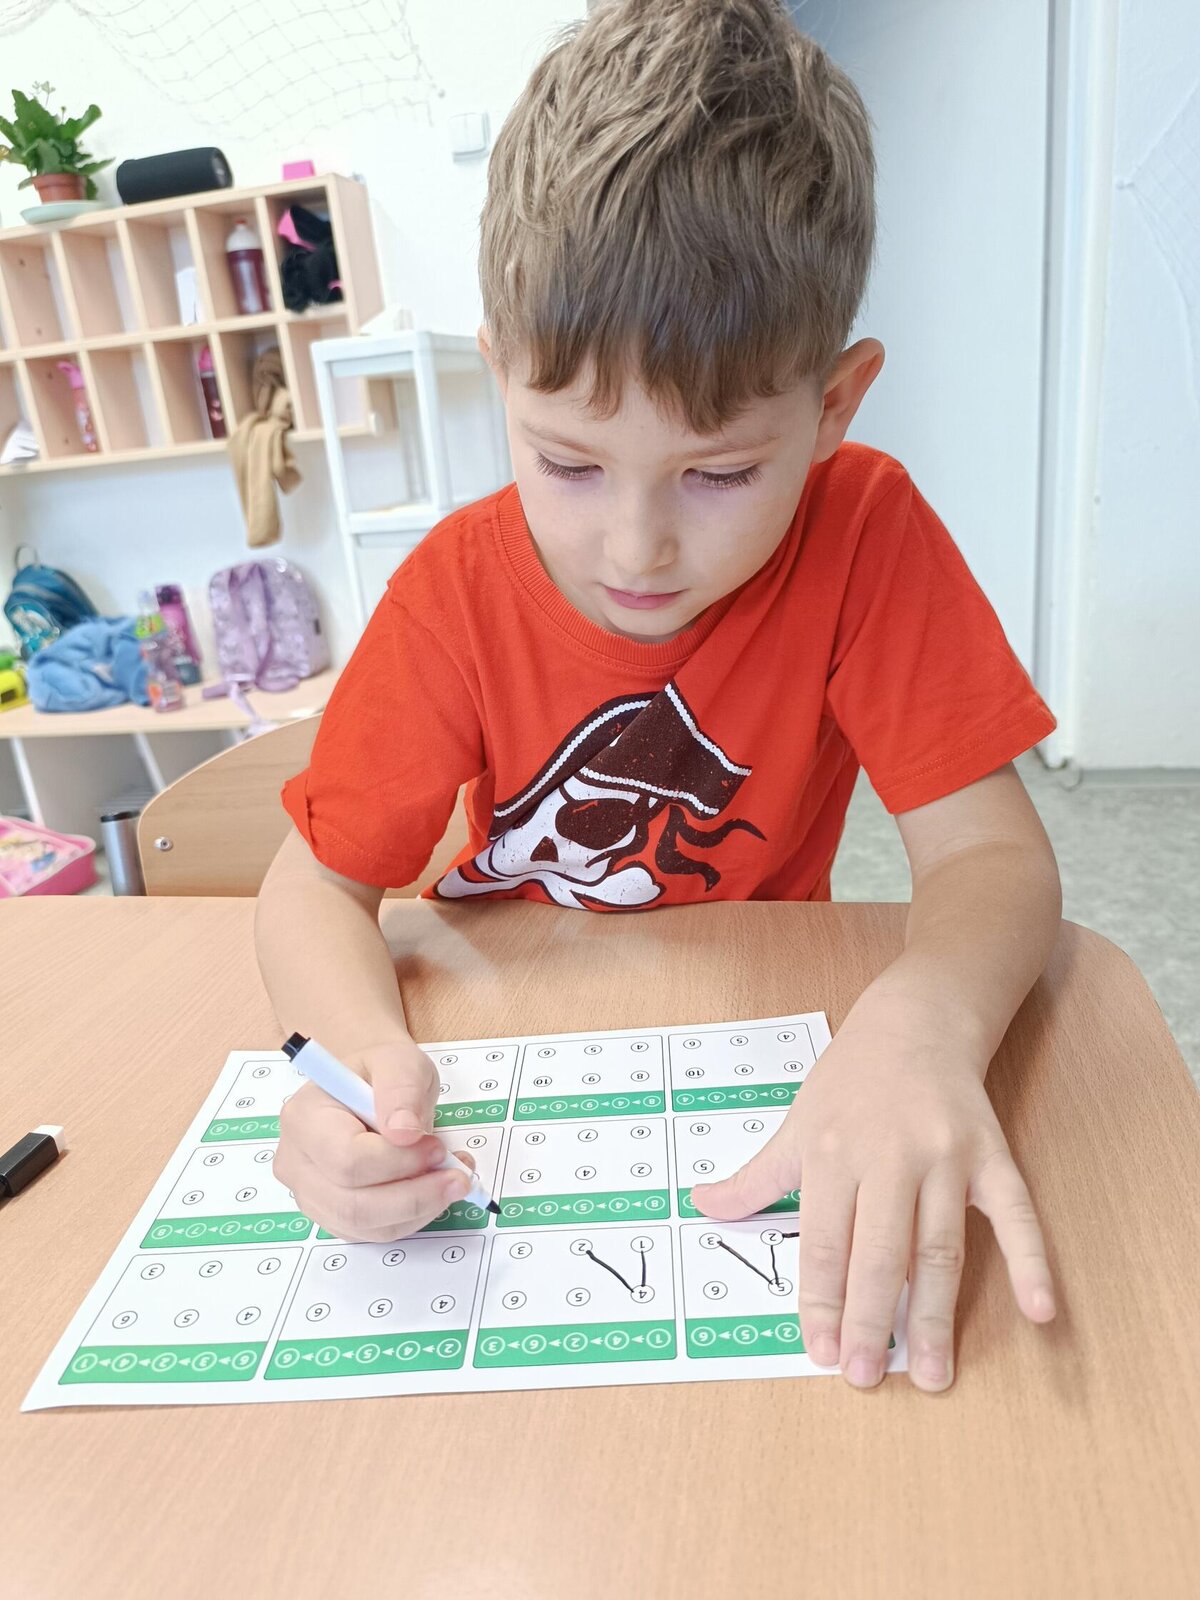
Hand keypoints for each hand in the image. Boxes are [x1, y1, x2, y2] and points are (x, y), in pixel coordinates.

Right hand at [274, 1038, 471, 1241]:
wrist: (370, 1087)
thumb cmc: (380, 1073)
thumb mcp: (399, 1060)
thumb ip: (401, 1088)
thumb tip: (404, 1131)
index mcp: (305, 1116)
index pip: (347, 1160)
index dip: (398, 1162)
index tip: (437, 1148)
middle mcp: (297, 1161)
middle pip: (352, 1204)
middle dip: (415, 1195)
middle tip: (457, 1176)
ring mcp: (311, 1194)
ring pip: (365, 1225)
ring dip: (419, 1209)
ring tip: (451, 1180)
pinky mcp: (333, 1215)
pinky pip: (373, 1233)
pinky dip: (412, 1218)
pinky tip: (432, 1189)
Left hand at [691, 1005, 1055, 1391]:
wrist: (916, 1020)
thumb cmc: (850, 1078)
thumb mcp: (797, 1121)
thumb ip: (757, 1177)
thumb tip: (703, 1209)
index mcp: (834, 1153)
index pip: (824, 1242)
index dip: (822, 1302)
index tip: (820, 1354)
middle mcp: (889, 1157)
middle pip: (881, 1252)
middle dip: (871, 1320)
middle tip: (867, 1377)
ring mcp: (945, 1157)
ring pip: (940, 1247)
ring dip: (934, 1314)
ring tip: (931, 1372)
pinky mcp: (992, 1155)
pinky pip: (1015, 1214)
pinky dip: (1030, 1261)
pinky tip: (1039, 1310)